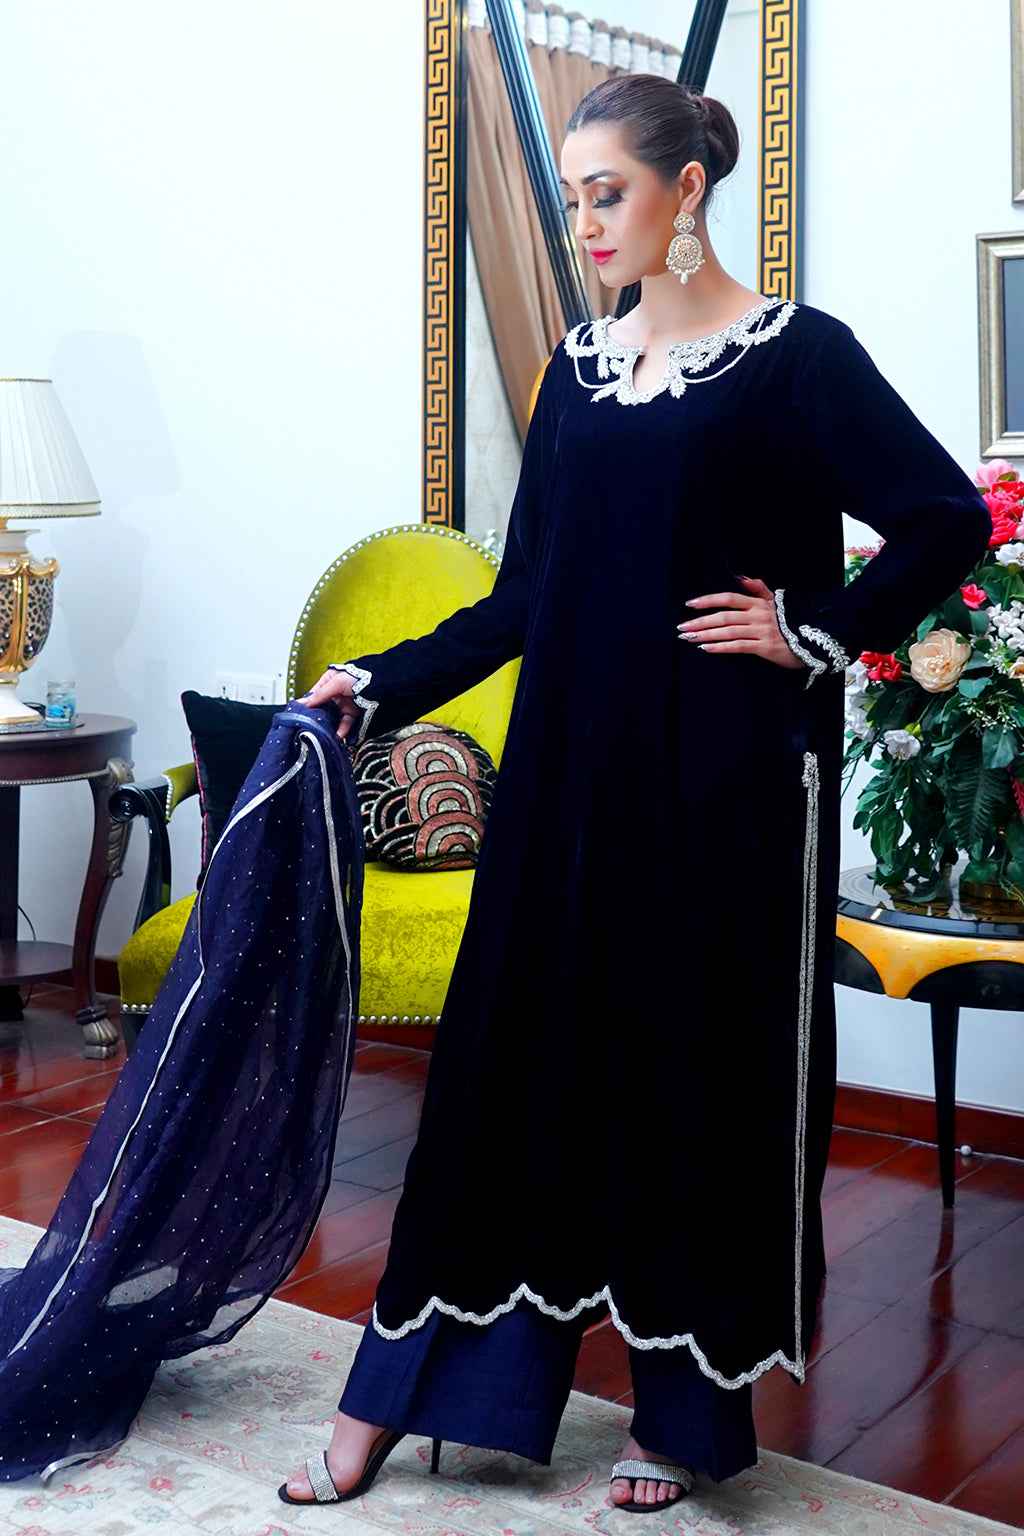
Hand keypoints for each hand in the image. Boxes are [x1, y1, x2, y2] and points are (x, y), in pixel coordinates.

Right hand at [298, 669, 360, 740]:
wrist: (383, 682)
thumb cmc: (361, 675)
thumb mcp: (337, 682)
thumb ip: (320, 694)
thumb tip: (304, 703)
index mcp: (330, 681)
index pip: (315, 694)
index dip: (308, 703)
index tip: (300, 713)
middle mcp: (336, 692)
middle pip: (323, 707)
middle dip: (318, 717)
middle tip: (310, 726)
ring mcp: (345, 703)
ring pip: (334, 717)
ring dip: (329, 725)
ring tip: (324, 733)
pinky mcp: (354, 712)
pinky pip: (346, 722)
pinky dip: (342, 729)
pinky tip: (338, 734)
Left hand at [676, 575, 805, 671]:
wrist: (817, 640)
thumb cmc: (793, 622)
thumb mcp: (777, 601)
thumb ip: (759, 589)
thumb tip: (741, 576)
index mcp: (759, 603)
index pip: (729, 598)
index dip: (708, 600)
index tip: (689, 604)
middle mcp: (758, 615)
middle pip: (723, 616)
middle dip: (700, 621)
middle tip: (681, 628)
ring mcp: (761, 631)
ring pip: (727, 631)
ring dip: (705, 634)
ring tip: (688, 638)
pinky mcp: (765, 647)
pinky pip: (737, 646)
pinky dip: (720, 647)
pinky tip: (705, 647)